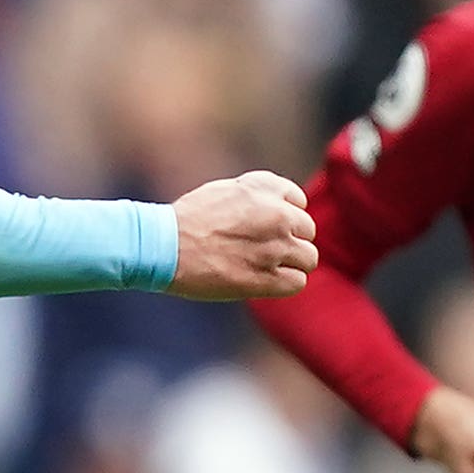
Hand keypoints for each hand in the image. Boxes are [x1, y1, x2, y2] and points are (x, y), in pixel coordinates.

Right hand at [170, 171, 318, 299]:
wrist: (164, 246)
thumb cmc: (187, 220)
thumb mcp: (225, 191)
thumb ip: (256, 197)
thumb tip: (280, 210)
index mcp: (265, 189)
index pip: (298, 202)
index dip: (286, 216)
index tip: (268, 227)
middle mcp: (277, 214)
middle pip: (307, 230)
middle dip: (291, 240)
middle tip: (265, 250)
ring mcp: (275, 247)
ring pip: (308, 258)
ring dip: (292, 264)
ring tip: (266, 268)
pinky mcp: (267, 278)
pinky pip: (297, 282)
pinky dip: (284, 283)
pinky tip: (264, 282)